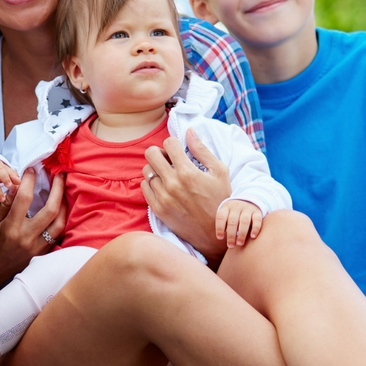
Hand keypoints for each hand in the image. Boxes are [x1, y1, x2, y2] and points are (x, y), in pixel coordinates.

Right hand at [0, 168, 66, 299]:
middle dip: (57, 188)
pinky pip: (56, 235)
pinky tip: (59, 210)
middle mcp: (27, 238)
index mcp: (11, 228)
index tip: (32, 169)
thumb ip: (3, 206)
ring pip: (59, 223)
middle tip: (58, 175)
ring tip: (62, 190)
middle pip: (50, 209)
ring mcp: (36, 248)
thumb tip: (16, 188)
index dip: (30, 180)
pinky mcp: (40, 254)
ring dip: (63, 204)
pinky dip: (60, 221)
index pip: (24, 198)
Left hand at [142, 128, 231, 263]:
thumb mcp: (219, 172)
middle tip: (169, 159)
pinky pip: (144, 186)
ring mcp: (162, 197)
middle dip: (160, 152)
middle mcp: (172, 183)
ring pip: (146, 170)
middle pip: (150, 153)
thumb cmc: (221, 200)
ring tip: (168, 174)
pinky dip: (152, 183)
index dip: (174, 143)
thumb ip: (202, 150)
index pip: (168, 143)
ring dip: (156, 168)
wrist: (215, 234)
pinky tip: (164, 186)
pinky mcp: (157, 208)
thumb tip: (189, 131)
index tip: (179, 150)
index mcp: (188, 172)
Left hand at [216, 200, 261, 247]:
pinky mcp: (257, 212)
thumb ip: (224, 224)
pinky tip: (252, 237)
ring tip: (240, 243)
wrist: (248, 201)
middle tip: (231, 245)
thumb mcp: (226, 215)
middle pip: (232, 221)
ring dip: (242, 233)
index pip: (221, 217)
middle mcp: (236, 207)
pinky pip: (257, 220)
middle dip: (231, 235)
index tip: (220, 238)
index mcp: (226, 208)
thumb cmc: (233, 214)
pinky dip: (255, 228)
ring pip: (244, 221)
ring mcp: (247, 209)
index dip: (219, 228)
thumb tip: (221, 238)